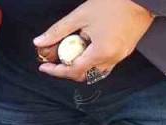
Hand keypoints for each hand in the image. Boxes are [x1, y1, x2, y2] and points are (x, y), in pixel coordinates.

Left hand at [33, 0, 153, 82]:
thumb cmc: (114, 4)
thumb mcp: (80, 16)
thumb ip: (58, 31)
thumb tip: (39, 42)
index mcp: (101, 52)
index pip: (73, 71)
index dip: (56, 71)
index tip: (44, 67)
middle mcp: (113, 58)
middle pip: (84, 75)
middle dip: (67, 71)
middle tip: (55, 61)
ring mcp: (121, 55)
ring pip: (96, 71)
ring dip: (80, 67)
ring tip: (69, 55)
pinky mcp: (126, 50)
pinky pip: (106, 63)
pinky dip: (92, 61)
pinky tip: (85, 49)